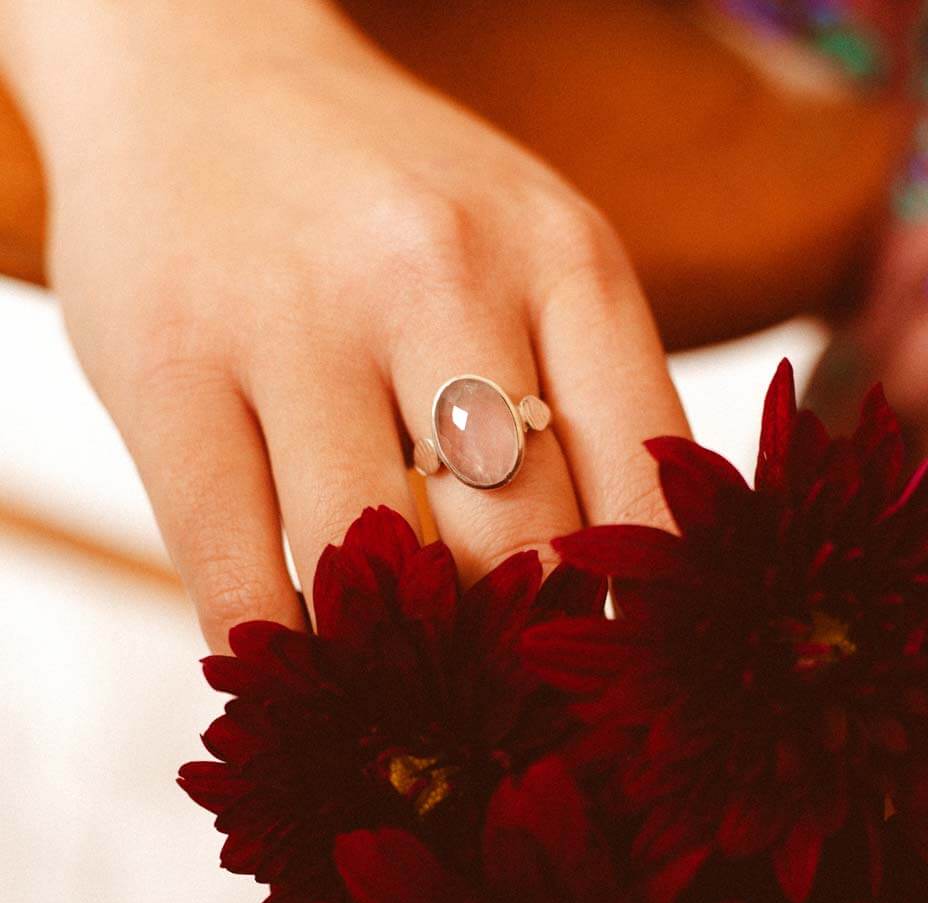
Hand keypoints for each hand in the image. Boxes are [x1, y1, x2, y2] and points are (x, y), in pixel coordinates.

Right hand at [12, 0, 688, 651]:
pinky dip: (271, 645)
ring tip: (390, 685)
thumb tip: (608, 597)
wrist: (203, 70)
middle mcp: (441, 274)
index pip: (647, 486)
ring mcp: (294, 317)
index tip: (605, 668)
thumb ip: (586, 406)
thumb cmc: (397, 201)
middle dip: (510, 647)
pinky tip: (287, 663)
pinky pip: (233, 565)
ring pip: (372, 565)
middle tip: (493, 693)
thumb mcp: (534, 256)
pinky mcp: (166, 367)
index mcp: (565, 259)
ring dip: (386, 657)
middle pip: (517, 542)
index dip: (633, 610)